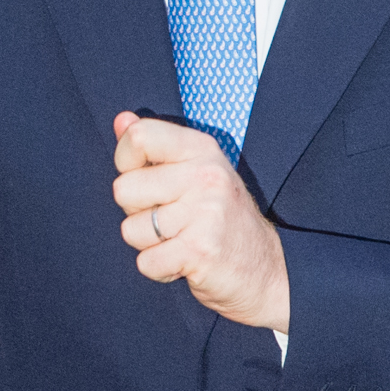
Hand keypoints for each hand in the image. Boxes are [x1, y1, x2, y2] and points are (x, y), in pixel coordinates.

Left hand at [112, 111, 289, 332]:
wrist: (267, 270)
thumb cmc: (221, 218)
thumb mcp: (194, 171)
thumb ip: (155, 145)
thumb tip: (121, 120)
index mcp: (201, 149)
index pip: (138, 137)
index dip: (126, 163)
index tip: (144, 180)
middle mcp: (206, 175)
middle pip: (123, 189)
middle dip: (136, 212)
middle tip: (171, 220)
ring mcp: (205, 212)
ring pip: (130, 229)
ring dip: (148, 244)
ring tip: (179, 240)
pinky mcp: (201, 250)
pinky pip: (145, 262)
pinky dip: (158, 269)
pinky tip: (183, 262)